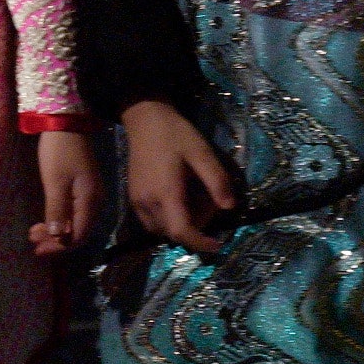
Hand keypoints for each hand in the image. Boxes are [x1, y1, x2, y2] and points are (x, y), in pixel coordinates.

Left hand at [29, 129, 104, 256]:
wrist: (67, 123)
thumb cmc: (60, 151)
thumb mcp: (55, 181)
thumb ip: (57, 210)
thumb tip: (59, 237)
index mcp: (90, 202)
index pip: (79, 236)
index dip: (59, 248)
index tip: (38, 250)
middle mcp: (94, 202)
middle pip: (78, 232)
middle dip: (55, 242)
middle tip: (32, 242)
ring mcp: (90, 195)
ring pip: (75, 224)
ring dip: (55, 232)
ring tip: (34, 234)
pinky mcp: (83, 189)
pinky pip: (74, 214)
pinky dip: (59, 221)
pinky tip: (46, 222)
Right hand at [121, 98, 235, 254]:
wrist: (145, 119)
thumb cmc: (175, 135)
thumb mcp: (202, 153)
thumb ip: (217, 181)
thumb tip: (230, 208)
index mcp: (165, 193)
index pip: (181, 231)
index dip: (200, 243)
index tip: (218, 244)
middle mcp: (147, 203)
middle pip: (172, 234)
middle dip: (195, 229)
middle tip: (208, 205)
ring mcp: (137, 202)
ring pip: (161, 230)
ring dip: (180, 225)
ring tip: (194, 201)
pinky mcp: (133, 198)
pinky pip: (151, 221)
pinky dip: (168, 219)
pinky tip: (178, 199)